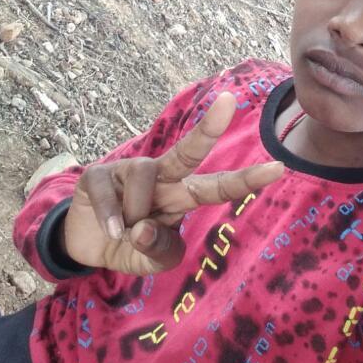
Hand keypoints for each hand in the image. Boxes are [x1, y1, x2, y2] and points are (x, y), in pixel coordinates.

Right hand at [62, 92, 282, 274]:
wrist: (85, 242)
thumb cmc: (130, 245)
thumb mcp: (151, 261)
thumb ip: (159, 252)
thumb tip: (142, 228)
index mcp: (182, 195)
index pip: (217, 186)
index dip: (246, 179)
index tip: (278, 168)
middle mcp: (162, 176)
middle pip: (188, 151)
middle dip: (209, 127)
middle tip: (229, 100)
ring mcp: (130, 171)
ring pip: (146, 177)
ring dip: (137, 214)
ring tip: (125, 232)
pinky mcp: (99, 174)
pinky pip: (110, 193)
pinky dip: (111, 217)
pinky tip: (111, 230)